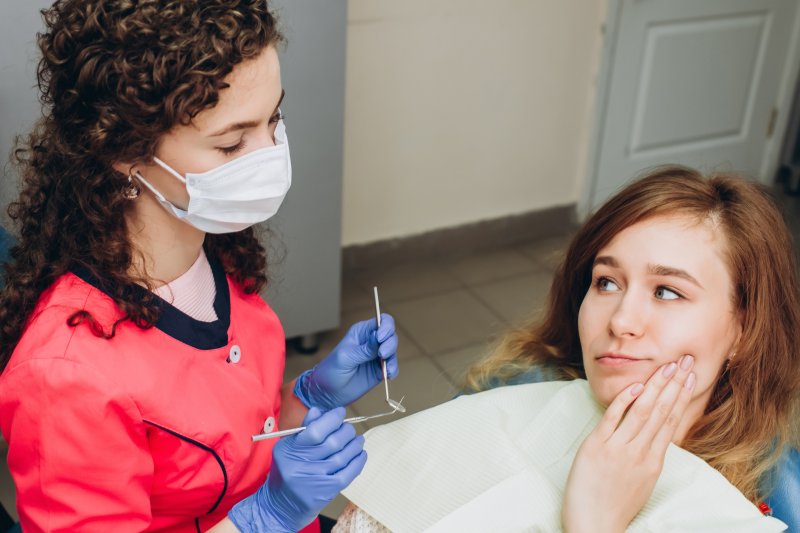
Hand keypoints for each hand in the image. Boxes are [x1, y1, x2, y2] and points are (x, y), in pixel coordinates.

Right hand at [228, 407, 366, 532]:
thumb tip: (318, 411)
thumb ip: (304, 430)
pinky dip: (357, 462)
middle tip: (349, 428)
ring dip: (354, 445)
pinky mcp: (325, 492)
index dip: (332, 419)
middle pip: (332, 443)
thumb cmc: (286, 473)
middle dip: (346, 431)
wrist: (280, 507)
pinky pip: (347, 474)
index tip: (340, 413)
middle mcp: (300, 465)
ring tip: (358, 440)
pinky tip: (361, 454)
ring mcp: (314, 480)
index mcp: (289, 450)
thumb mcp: (288, 448)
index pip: (315, 430)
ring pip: (342, 457)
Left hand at [294, 314, 398, 409]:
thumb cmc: (332, 370)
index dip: (386, 327)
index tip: (381, 338)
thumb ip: (364, 349)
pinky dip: (393, 370)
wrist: (328, 392)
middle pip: (390, 335)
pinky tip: (388, 375)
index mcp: (362, 332)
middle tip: (382, 354)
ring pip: (393, 350)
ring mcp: (377, 355)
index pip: (381, 321)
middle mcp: (372, 341)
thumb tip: (379, 337)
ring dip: (392, 358)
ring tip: (386, 369)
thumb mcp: (346, 357)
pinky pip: (392, 366)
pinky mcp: (380, 369)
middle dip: (390, 344)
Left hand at [562, 355, 695, 532]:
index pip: (671, 421)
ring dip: (655, 386)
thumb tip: (653, 436)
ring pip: (643, 412)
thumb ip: (647, 457)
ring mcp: (619, 449)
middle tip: (684, 360)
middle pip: (661, 412)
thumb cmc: (614, 506)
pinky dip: (624, 401)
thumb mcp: (640, 482)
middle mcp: (640, 453)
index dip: (681, 397)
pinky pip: (613, 419)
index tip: (689, 377)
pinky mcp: (597, 448)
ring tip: (667, 366)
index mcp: (653, 462)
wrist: (594, 526)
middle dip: (674, 384)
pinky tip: (635, 386)